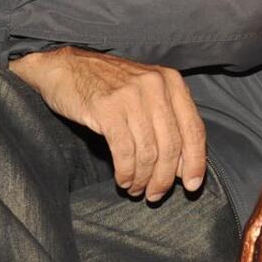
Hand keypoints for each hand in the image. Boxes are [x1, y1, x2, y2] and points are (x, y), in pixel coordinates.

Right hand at [9, 47, 205, 201]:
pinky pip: (125, 151)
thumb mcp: (146, 92)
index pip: (193, 128)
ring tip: (136, 189)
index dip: (196, 161)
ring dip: (143, 178)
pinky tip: (123, 180)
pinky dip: (126, 172)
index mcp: (172, 81)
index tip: (192, 185)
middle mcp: (156, 86)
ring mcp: (132, 96)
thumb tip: (183, 165)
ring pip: (149, 152)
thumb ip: (167, 121)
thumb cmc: (109, 85)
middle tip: (155, 195)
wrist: (66, 67)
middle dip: (166, 177)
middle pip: (172, 145)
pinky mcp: (107, 108)